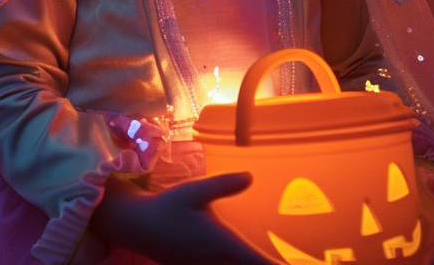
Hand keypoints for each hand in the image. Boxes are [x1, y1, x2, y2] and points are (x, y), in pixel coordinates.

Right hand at [92, 173, 279, 264]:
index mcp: (222, 243)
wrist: (135, 226)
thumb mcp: (193, 191)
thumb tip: (251, 176)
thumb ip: (222, 185)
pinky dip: (238, 264)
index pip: (259, 262)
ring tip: (269, 259)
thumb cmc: (166, 207)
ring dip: (254, 263)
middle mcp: (217, 261)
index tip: (299, 264)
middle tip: (297, 259)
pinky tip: (241, 259)